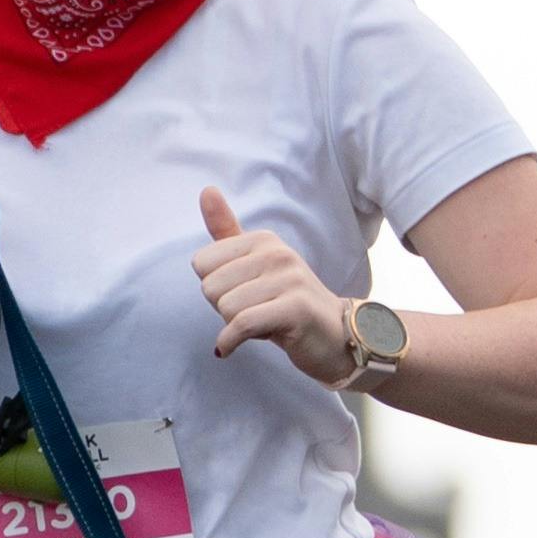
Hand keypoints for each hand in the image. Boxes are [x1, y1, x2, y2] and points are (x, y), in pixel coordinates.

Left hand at [195, 184, 359, 377]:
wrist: (334, 337)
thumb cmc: (286, 302)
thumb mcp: (255, 265)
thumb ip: (228, 232)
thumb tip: (207, 189)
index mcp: (262, 240)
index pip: (202, 263)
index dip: (216, 288)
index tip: (244, 295)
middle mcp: (277, 252)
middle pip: (211, 287)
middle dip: (224, 309)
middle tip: (254, 312)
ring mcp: (290, 278)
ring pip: (226, 307)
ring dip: (235, 327)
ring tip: (263, 323)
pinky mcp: (296, 307)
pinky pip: (242, 324)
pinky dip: (230, 341)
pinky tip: (231, 348)